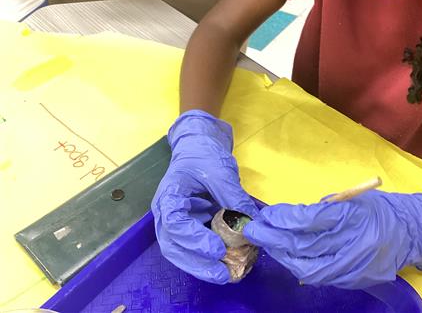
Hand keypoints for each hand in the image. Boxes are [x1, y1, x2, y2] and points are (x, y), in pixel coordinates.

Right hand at [151, 110, 258, 282]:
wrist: (199, 147)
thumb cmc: (203, 154)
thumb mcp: (220, 171)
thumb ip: (234, 197)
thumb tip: (253, 223)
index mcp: (169, 198)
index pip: (174, 224)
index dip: (194, 240)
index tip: (217, 249)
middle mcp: (168, 216)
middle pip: (174, 247)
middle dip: (197, 264)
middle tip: (223, 274)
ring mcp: (179, 224)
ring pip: (183, 253)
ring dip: (203, 267)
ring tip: (229, 275)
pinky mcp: (192, 228)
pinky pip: (197, 248)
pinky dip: (211, 258)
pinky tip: (231, 263)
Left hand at [243, 191, 421, 288]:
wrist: (409, 232)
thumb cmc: (376, 209)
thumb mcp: (351, 199)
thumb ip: (321, 210)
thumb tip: (287, 217)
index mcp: (354, 216)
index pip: (311, 219)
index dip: (285, 218)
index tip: (267, 215)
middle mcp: (353, 243)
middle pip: (305, 245)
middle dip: (275, 239)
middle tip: (255, 231)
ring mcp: (353, 266)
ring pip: (308, 267)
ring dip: (283, 256)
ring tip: (266, 244)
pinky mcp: (352, 280)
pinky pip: (319, 276)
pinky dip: (299, 266)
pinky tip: (286, 257)